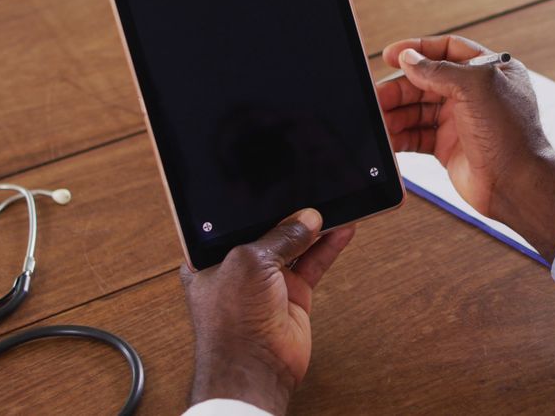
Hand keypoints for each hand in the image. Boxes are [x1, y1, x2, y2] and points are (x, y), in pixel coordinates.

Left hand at [181, 209, 354, 414]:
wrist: (255, 369)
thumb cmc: (232, 323)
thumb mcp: (249, 263)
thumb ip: (279, 236)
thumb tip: (307, 219)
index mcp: (213, 256)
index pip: (237, 220)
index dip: (256, 203)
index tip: (278, 185)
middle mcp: (240, 267)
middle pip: (270, 230)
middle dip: (290, 213)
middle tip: (310, 193)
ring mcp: (268, 282)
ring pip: (296, 245)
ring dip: (314, 228)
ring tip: (333, 205)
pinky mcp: (294, 294)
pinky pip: (313, 263)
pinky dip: (328, 246)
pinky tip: (341, 229)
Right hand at [379, 35, 554, 259]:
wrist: (516, 183)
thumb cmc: (510, 134)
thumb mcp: (475, 87)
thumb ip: (439, 70)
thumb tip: (410, 59)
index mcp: (487, 71)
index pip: (447, 50)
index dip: (418, 50)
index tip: (390, 54)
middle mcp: (474, 95)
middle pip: (426, 81)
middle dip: (400, 87)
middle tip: (377, 95)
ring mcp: (460, 121)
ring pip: (418, 109)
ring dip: (396, 112)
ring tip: (378, 119)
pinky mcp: (448, 147)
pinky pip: (417, 135)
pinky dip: (400, 135)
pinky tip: (388, 137)